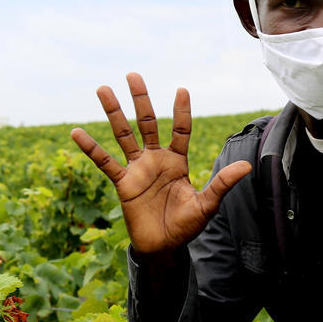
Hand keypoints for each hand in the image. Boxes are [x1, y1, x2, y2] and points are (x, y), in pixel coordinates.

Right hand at [70, 73, 251, 254]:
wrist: (165, 246)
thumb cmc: (187, 225)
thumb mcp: (207, 203)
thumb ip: (222, 183)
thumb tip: (246, 165)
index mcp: (178, 161)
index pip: (181, 130)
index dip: (181, 111)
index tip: (182, 89)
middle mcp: (156, 160)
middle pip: (148, 123)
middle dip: (141, 100)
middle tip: (133, 75)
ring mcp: (138, 169)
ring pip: (123, 135)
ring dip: (113, 113)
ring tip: (102, 89)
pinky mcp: (123, 183)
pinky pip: (104, 162)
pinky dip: (91, 148)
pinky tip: (76, 132)